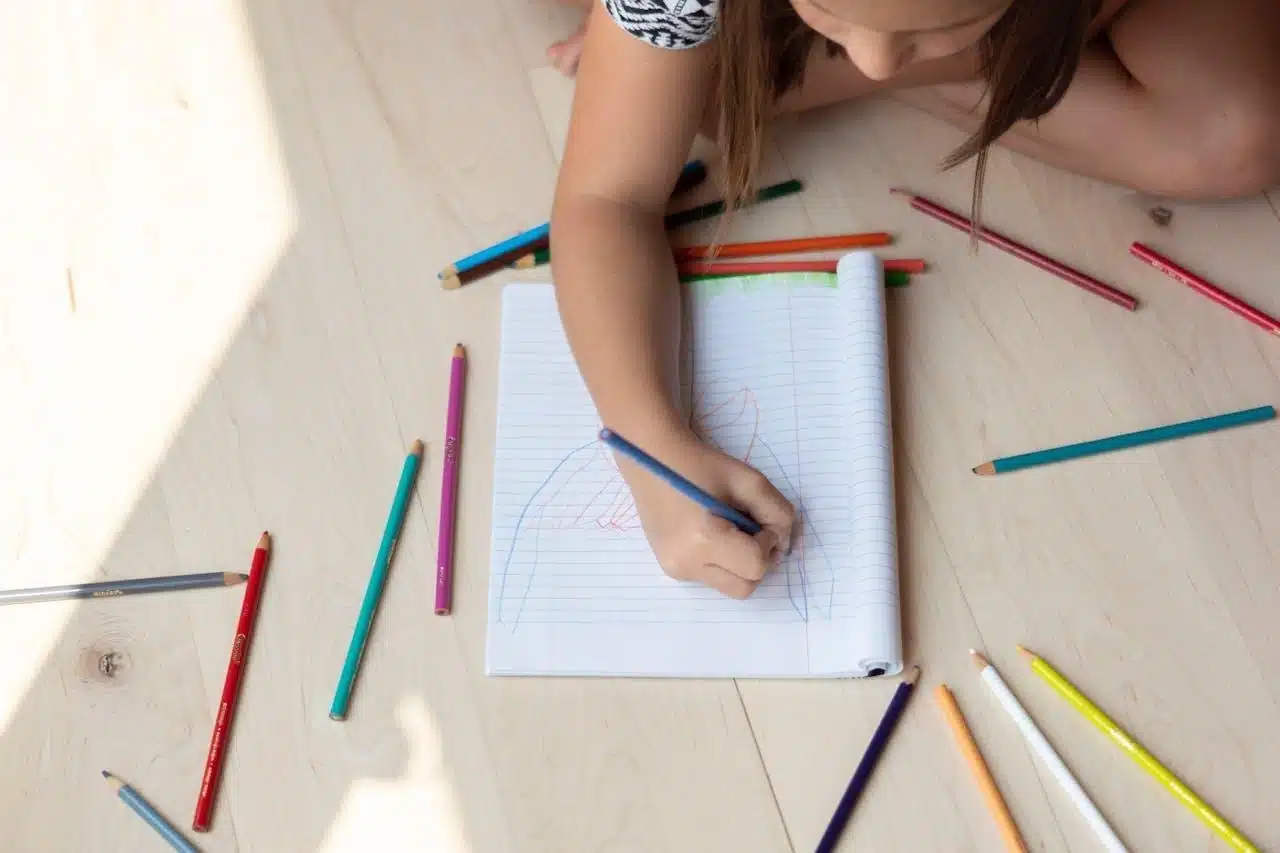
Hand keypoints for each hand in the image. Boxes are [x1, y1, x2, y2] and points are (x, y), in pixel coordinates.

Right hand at [618, 432, 795, 598]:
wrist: (654, 460)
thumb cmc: (703, 465)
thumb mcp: (750, 481)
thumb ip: (778, 513)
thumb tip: (784, 544)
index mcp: (703, 540)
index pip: (757, 565)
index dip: (768, 543)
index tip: (757, 520)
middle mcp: (686, 563)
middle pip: (746, 587)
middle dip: (757, 561)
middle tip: (750, 530)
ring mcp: (675, 570)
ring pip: (730, 587)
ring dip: (740, 565)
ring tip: (729, 532)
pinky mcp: (670, 569)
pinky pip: (712, 578)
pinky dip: (722, 563)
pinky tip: (711, 535)